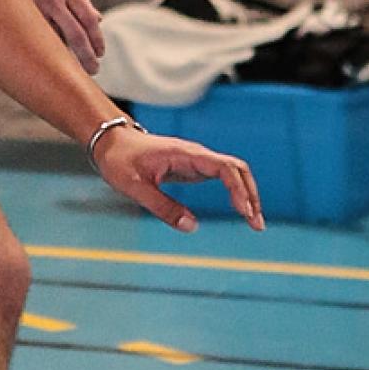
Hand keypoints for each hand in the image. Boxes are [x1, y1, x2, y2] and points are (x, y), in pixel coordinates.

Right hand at [0, 0, 103, 68]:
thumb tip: (99, 18)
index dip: (97, 39)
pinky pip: (36, 36)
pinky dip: (45, 47)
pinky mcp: (18, 13)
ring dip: (65, 55)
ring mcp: (34, 6)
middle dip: (87, 55)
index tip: (100, 53)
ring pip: (55, 38)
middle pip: (76, 33)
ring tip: (70, 69)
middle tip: (93, 70)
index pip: (88, 18)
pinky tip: (48, 57)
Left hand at [91, 122, 262, 232]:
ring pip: (233, 173)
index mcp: (185, 154)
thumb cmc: (120, 161)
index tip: (244, 212)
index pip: (224, 168)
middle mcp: (196, 155)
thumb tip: (191, 227)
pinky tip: (241, 210)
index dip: (238, 189)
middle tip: (256, 224)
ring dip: (247, 194)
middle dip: (251, 194)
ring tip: (254, 222)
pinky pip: (223, 178)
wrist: (112, 142)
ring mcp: (197, 161)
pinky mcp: (193, 168)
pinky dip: (236, 193)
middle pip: (237, 169)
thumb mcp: (135, 187)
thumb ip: (162, 207)